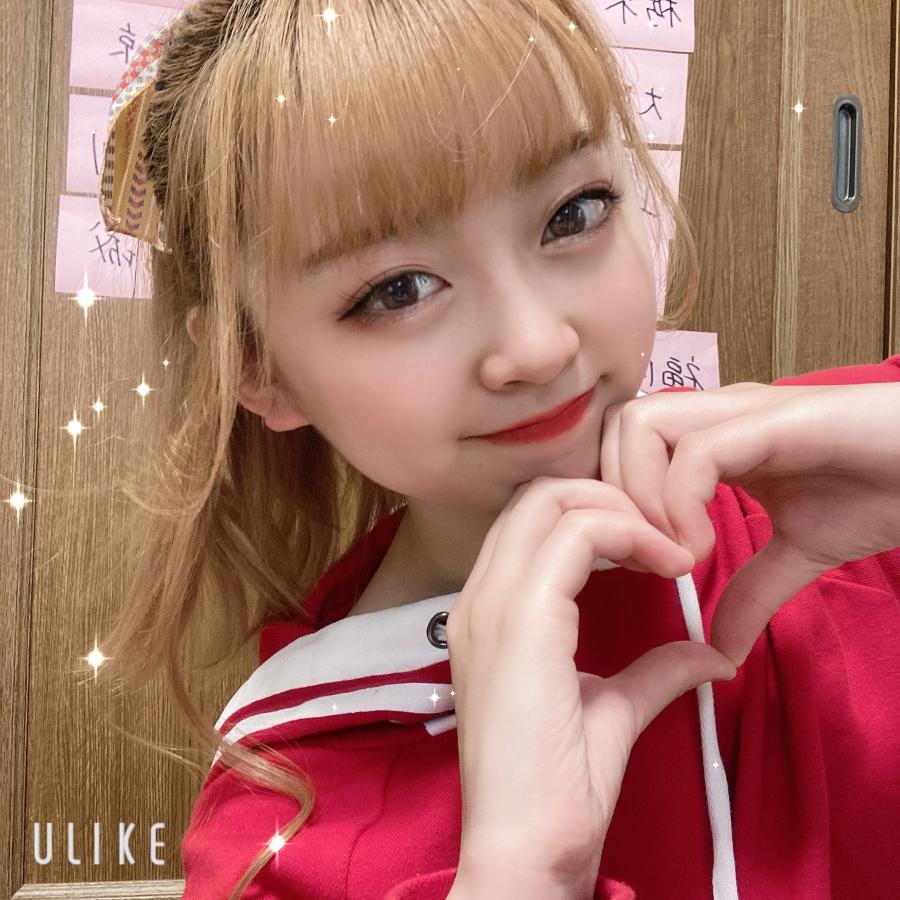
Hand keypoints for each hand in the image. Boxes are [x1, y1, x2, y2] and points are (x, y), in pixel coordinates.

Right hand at [446, 477, 735, 895]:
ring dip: (621, 507)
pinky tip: (669, 565)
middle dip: (608, 493)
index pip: (532, 519)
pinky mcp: (522, 617)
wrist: (525, 849)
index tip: (654, 547)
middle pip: (538, 493)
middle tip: (664, 534)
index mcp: (491, 612)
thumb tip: (708, 653)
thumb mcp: (611, 712)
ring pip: (552, 498)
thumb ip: (651, 672)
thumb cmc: (556, 790)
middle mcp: (481, 594)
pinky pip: (576, 534)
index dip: (596, 512)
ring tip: (670, 548)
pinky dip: (629, 532)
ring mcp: (494, 601)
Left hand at [599, 381, 899, 665]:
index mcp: (714, 438)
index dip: (612, 501)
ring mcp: (743, 410)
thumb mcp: (800, 553)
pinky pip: (696, 455)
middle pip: (616, 428)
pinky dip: (680, 506)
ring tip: (677, 556)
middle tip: (645, 558)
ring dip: (642, 500)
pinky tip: (701, 550)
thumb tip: (719, 649)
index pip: (621, 446)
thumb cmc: (881, 492)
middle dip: (612, 497)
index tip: (636, 564)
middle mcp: (718, 414)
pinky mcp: (777, 419)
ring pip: (640, 426)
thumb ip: (752, 592)